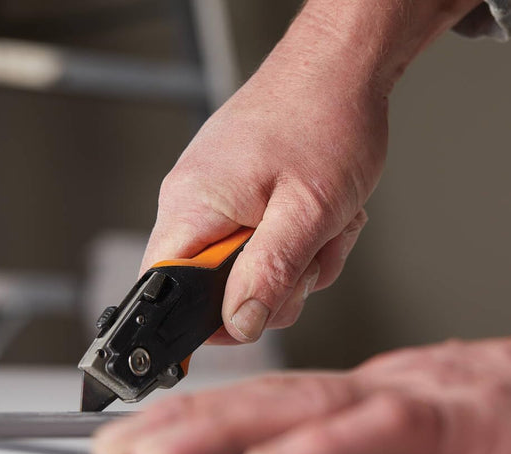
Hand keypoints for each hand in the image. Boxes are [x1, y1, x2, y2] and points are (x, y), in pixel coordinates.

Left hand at [92, 309, 510, 453]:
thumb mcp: (448, 435)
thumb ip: (388, 447)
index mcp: (382, 397)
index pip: (279, 406)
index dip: (208, 419)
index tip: (151, 438)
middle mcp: (388, 390)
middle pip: (271, 404)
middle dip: (185, 426)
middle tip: (118, 447)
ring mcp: (422, 399)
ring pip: (304, 411)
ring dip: (221, 432)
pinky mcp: (462, 419)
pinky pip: (380, 433)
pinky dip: (321, 448)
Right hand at [142, 40, 382, 342]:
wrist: (345, 71)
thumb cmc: (326, 122)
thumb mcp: (306, 212)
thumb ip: (269, 274)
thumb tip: (239, 324)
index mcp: (194, 206)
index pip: (165, 290)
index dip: (206, 319)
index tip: (251, 318)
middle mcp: (198, 202)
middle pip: (220, 289)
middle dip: (277, 286)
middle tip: (310, 256)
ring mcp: (225, 198)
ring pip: (257, 270)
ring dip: (302, 261)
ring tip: (326, 223)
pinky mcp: (249, 195)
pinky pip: (273, 245)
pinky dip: (307, 240)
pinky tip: (326, 213)